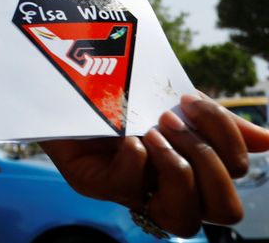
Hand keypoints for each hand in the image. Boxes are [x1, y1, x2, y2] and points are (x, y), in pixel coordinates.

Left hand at [42, 94, 268, 236]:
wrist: (63, 78)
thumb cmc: (121, 95)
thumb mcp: (174, 105)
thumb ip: (218, 125)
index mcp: (192, 171)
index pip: (236, 178)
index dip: (226, 141)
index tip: (190, 101)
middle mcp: (167, 190)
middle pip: (224, 212)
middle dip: (208, 163)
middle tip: (172, 122)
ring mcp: (132, 193)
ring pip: (183, 220)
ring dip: (177, 170)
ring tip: (152, 134)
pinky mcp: (94, 184)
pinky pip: (129, 189)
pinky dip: (135, 160)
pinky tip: (125, 137)